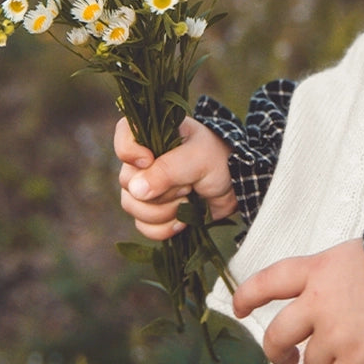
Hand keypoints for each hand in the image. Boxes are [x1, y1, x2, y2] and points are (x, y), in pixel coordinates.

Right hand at [114, 114, 236, 239]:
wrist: (239, 187)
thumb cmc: (220, 161)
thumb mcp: (197, 159)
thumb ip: (167, 170)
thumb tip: (135, 190)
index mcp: (155, 136)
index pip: (124, 135)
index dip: (130, 152)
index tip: (149, 160)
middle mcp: (146, 161)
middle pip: (127, 182)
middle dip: (159, 192)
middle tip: (187, 184)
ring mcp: (148, 187)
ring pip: (132, 206)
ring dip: (163, 211)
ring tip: (189, 200)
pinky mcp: (155, 211)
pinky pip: (143, 226)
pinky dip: (163, 228)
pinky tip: (183, 221)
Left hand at [232, 239, 363, 363]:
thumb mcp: (359, 253)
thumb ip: (333, 273)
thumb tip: (326, 296)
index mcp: (319, 268)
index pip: (269, 280)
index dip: (247, 296)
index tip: (238, 309)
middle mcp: (319, 300)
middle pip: (277, 335)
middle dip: (277, 352)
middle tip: (288, 358)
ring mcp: (336, 331)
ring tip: (347, 361)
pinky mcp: (357, 357)